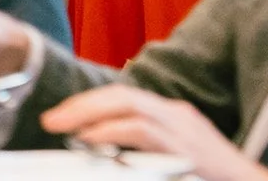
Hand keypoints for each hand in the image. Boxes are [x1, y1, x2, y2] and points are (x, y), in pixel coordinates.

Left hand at [41, 86, 267, 180]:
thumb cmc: (215, 179)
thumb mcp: (177, 159)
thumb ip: (146, 151)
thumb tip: (103, 151)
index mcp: (173, 116)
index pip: (126, 98)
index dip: (92, 103)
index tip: (63, 116)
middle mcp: (177, 115)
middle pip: (123, 95)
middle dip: (84, 104)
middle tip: (52, 119)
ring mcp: (183, 129)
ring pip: (129, 105)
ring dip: (90, 113)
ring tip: (62, 124)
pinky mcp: (185, 148)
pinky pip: (142, 131)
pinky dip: (112, 131)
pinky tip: (91, 139)